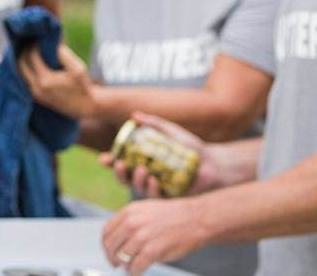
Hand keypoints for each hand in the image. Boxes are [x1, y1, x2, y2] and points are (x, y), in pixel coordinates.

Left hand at [18, 43, 95, 118]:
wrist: (84, 107)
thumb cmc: (82, 86)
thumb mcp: (78, 68)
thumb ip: (64, 54)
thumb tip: (53, 42)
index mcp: (45, 79)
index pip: (32, 56)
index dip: (34, 45)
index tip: (38, 39)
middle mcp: (36, 87)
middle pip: (21, 64)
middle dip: (24, 51)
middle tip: (29, 42)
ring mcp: (34, 93)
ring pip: (20, 73)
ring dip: (22, 61)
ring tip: (28, 50)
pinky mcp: (36, 97)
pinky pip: (24, 81)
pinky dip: (25, 70)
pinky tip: (30, 63)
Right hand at [98, 112, 222, 197]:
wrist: (213, 163)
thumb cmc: (191, 147)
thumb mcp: (170, 132)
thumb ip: (153, 123)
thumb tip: (134, 115)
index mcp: (143, 161)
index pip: (122, 163)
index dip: (110, 163)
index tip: (104, 158)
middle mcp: (147, 176)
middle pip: (125, 179)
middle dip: (119, 173)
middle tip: (121, 164)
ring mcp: (157, 188)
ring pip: (138, 189)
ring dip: (136, 181)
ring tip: (144, 170)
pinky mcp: (169, 199)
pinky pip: (155, 198)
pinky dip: (152, 190)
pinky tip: (155, 181)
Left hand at [102, 197, 207, 275]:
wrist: (194, 219)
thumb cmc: (171, 216)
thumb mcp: (144, 210)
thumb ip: (129, 221)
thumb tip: (115, 239)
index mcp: (128, 211)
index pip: (107, 231)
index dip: (106, 245)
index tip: (109, 252)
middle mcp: (132, 222)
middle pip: (111, 245)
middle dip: (112, 257)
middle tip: (116, 264)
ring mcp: (142, 236)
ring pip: (122, 257)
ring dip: (124, 266)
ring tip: (129, 268)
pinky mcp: (153, 250)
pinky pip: (136, 266)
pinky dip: (134, 272)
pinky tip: (136, 272)